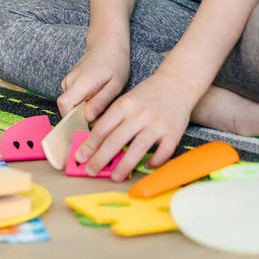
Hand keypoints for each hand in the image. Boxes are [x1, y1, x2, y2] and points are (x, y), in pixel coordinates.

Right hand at [58, 42, 129, 121]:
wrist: (107, 44)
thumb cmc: (115, 63)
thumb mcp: (115, 84)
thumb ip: (101, 101)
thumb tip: (87, 118)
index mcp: (82, 81)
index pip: (64, 104)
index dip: (71, 119)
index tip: (85, 126)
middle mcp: (70, 81)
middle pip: (66, 108)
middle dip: (79, 118)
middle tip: (98, 118)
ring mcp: (68, 81)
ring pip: (69, 105)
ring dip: (81, 110)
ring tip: (99, 104)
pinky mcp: (69, 82)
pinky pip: (71, 99)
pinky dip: (81, 104)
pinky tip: (95, 98)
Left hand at [74, 71, 191, 181]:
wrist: (178, 81)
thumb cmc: (149, 94)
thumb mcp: (127, 100)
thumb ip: (114, 118)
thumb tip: (96, 142)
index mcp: (125, 105)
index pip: (103, 128)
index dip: (90, 145)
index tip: (80, 157)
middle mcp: (140, 114)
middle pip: (116, 140)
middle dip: (100, 159)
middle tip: (90, 171)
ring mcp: (157, 124)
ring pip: (138, 149)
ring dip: (124, 166)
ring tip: (114, 177)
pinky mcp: (173, 133)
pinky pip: (162, 153)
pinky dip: (154, 162)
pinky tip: (146, 166)